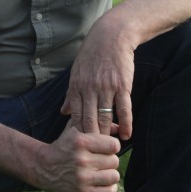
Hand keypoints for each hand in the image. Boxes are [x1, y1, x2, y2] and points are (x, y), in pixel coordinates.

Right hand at [31, 125, 119, 191]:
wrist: (43, 167)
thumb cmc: (64, 147)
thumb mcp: (74, 131)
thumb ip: (95, 126)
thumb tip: (117, 127)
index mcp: (80, 142)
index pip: (113, 145)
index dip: (111, 146)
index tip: (105, 149)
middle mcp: (81, 159)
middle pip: (114, 161)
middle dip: (109, 160)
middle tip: (101, 161)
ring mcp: (82, 178)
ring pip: (114, 176)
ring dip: (110, 174)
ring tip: (102, 172)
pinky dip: (109, 188)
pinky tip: (102, 183)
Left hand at [59, 18, 135, 139]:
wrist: (111, 36)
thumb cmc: (92, 55)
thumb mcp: (77, 72)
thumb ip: (71, 94)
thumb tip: (63, 112)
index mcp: (76, 87)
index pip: (75, 116)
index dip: (77, 133)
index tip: (79, 147)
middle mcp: (89, 89)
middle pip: (89, 120)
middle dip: (90, 139)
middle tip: (93, 154)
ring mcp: (106, 88)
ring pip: (104, 117)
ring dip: (107, 134)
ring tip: (108, 149)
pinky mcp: (122, 85)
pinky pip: (123, 109)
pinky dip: (125, 124)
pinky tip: (126, 136)